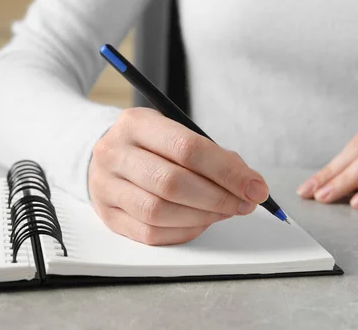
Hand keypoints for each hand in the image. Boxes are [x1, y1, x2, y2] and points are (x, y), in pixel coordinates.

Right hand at [88, 108, 268, 244]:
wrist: (102, 154)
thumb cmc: (150, 145)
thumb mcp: (175, 132)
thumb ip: (212, 154)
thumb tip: (249, 183)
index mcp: (136, 123)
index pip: (187, 148)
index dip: (227, 171)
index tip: (255, 186)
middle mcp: (115, 153)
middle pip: (172, 183)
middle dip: (218, 197)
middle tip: (244, 203)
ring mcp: (106, 187)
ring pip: (159, 211)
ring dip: (203, 216)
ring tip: (225, 211)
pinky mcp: (107, 216)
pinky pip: (150, 233)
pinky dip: (184, 231)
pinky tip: (201, 222)